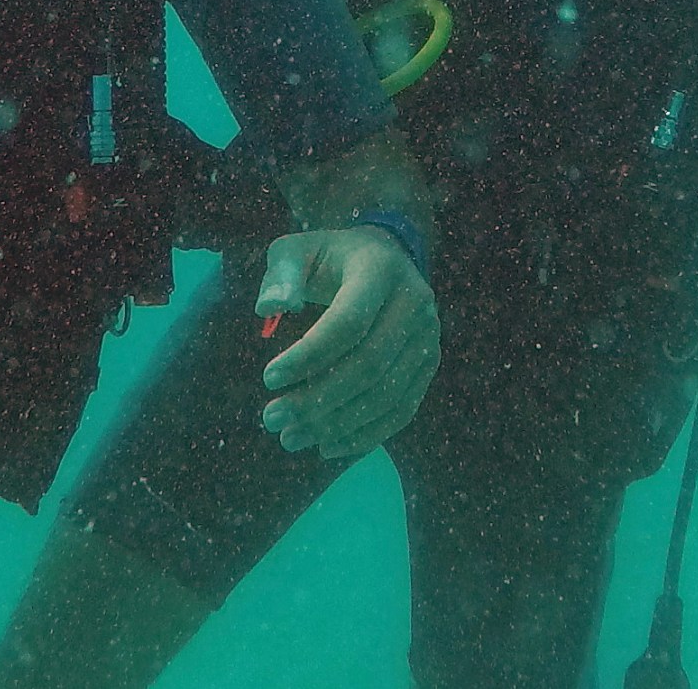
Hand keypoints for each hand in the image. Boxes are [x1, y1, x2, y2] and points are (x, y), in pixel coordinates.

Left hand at [254, 224, 439, 458]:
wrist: (384, 258)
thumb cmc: (329, 259)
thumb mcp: (297, 251)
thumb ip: (280, 275)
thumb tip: (270, 308)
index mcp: (381, 270)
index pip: (348, 322)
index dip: (309, 355)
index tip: (268, 379)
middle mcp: (415, 304)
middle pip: (369, 366)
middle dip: (317, 400)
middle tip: (272, 418)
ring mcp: (428, 337)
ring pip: (387, 395)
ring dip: (336, 425)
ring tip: (290, 438)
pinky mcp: (429, 365)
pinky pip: (402, 409)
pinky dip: (365, 434)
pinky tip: (327, 446)